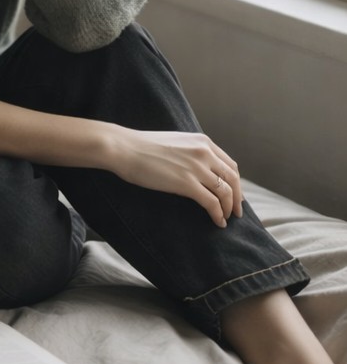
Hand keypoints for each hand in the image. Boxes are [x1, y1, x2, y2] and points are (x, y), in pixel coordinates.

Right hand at [106, 125, 243, 227]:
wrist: (124, 148)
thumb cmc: (143, 147)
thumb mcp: (176, 143)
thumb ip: (192, 152)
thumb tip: (200, 169)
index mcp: (202, 141)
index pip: (230, 165)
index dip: (236, 183)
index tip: (235, 195)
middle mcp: (204, 152)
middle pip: (232, 179)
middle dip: (237, 198)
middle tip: (236, 212)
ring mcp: (196, 168)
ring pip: (225, 192)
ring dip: (228, 209)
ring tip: (225, 219)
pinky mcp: (187, 183)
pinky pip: (212, 203)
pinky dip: (218, 214)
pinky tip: (217, 222)